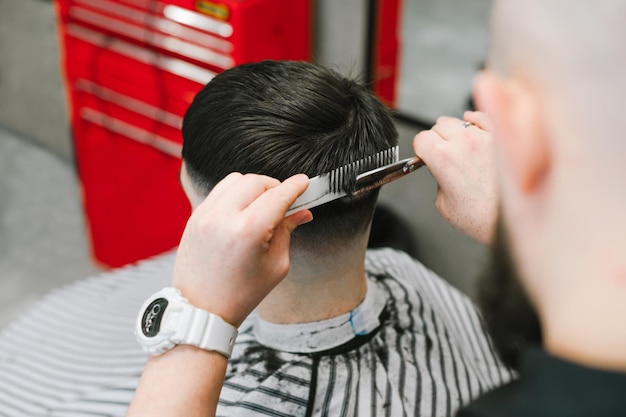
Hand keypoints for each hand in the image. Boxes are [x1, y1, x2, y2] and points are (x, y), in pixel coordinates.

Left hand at [172, 172, 311, 326]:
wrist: (202, 309)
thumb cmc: (240, 294)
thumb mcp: (275, 265)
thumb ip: (287, 231)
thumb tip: (301, 212)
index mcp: (248, 232)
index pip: (278, 195)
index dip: (295, 186)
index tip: (304, 183)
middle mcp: (223, 217)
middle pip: (257, 181)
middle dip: (275, 187)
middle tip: (285, 201)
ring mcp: (205, 215)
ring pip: (236, 180)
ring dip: (254, 186)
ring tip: (262, 205)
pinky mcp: (195, 216)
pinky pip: (219, 191)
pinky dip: (235, 193)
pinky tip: (243, 209)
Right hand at [413, 111, 496, 244]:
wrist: (514, 222)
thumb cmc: (483, 218)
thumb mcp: (443, 204)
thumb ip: (438, 179)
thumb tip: (441, 170)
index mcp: (443, 157)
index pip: (421, 138)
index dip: (420, 148)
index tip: (424, 153)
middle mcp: (464, 143)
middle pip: (439, 126)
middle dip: (436, 138)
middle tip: (440, 151)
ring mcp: (485, 138)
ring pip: (461, 122)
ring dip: (456, 130)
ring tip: (458, 144)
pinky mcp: (502, 139)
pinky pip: (484, 118)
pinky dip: (475, 120)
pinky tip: (473, 124)